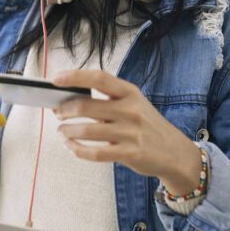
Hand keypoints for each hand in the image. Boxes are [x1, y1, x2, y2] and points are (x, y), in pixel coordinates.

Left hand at [52, 70, 202, 195]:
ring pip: (86, 131)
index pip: (99, 78)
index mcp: (130, 92)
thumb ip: (107, 102)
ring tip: (61, 131)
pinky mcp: (130, 153)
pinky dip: (76, 150)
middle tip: (57, 112)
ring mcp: (131, 132)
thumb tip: (69, 101)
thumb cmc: (146, 126)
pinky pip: (94, 153)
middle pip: (85, 106)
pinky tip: (71, 146)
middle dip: (64, 109)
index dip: (74, 76)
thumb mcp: (134, 105)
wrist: (175, 153)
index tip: (55, 80)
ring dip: (66, 131)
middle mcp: (131, 110)